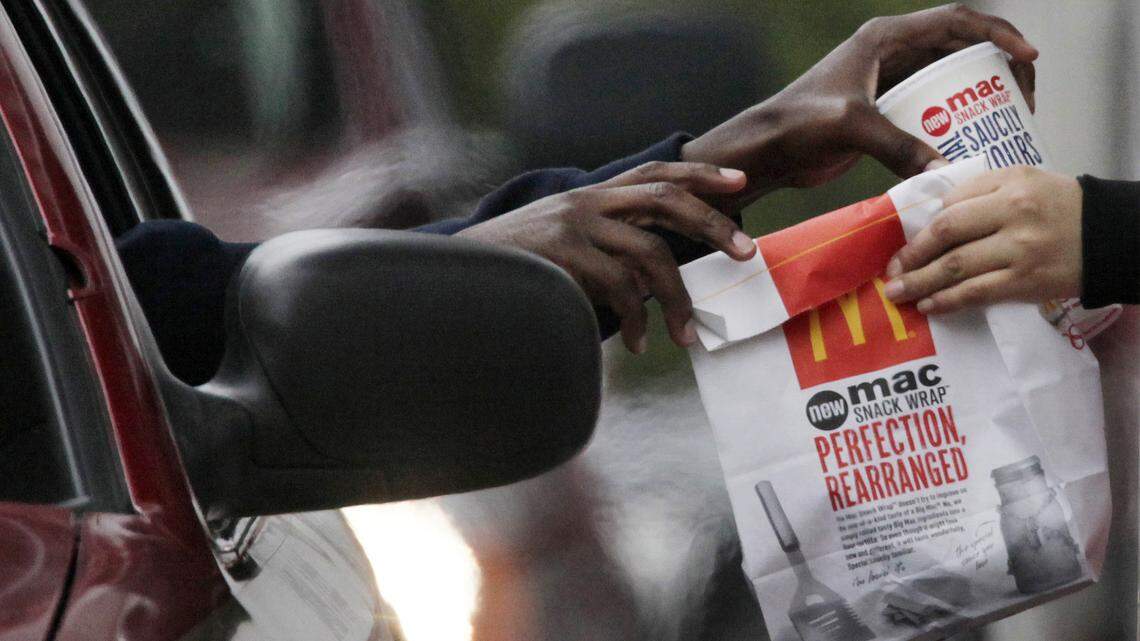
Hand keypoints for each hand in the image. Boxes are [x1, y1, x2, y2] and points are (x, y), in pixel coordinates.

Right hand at [457, 161, 752, 352]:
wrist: (459, 272)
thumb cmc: (519, 267)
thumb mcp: (563, 241)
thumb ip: (605, 245)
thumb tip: (654, 278)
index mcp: (592, 195)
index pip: (656, 173)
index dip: (700, 174)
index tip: (740, 182)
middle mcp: (587, 201)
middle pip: (666, 199)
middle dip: (712, 223)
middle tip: (746, 251)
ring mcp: (575, 225)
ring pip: (650, 253)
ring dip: (677, 297)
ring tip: (688, 334)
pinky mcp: (564, 255)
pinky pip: (620, 288)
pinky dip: (638, 320)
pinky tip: (642, 343)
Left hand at [682, 4, 1037, 205]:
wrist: (767, 151)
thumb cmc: (799, 124)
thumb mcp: (852, 127)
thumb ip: (897, 145)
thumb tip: (943, 172)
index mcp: (884, 38)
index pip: (955, 22)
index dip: (998, 35)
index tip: (1028, 59)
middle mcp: (889, 53)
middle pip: (959, 49)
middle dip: (997, 69)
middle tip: (1024, 100)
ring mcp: (887, 82)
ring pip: (947, 80)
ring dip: (978, 96)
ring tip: (1008, 121)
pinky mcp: (883, 112)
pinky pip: (930, 109)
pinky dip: (954, 122)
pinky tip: (972, 144)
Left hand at [882, 166, 1082, 312]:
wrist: (1110, 236)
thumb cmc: (1060, 207)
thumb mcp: (1025, 181)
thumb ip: (981, 190)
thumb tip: (935, 210)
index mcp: (1009, 183)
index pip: (953, 203)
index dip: (925, 226)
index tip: (907, 242)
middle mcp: (1012, 213)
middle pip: (947, 233)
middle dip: (912, 254)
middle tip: (891, 271)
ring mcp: (1018, 250)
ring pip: (956, 266)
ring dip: (919, 282)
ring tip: (896, 293)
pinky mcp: (1025, 282)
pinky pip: (976, 292)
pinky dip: (947, 300)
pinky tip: (928, 305)